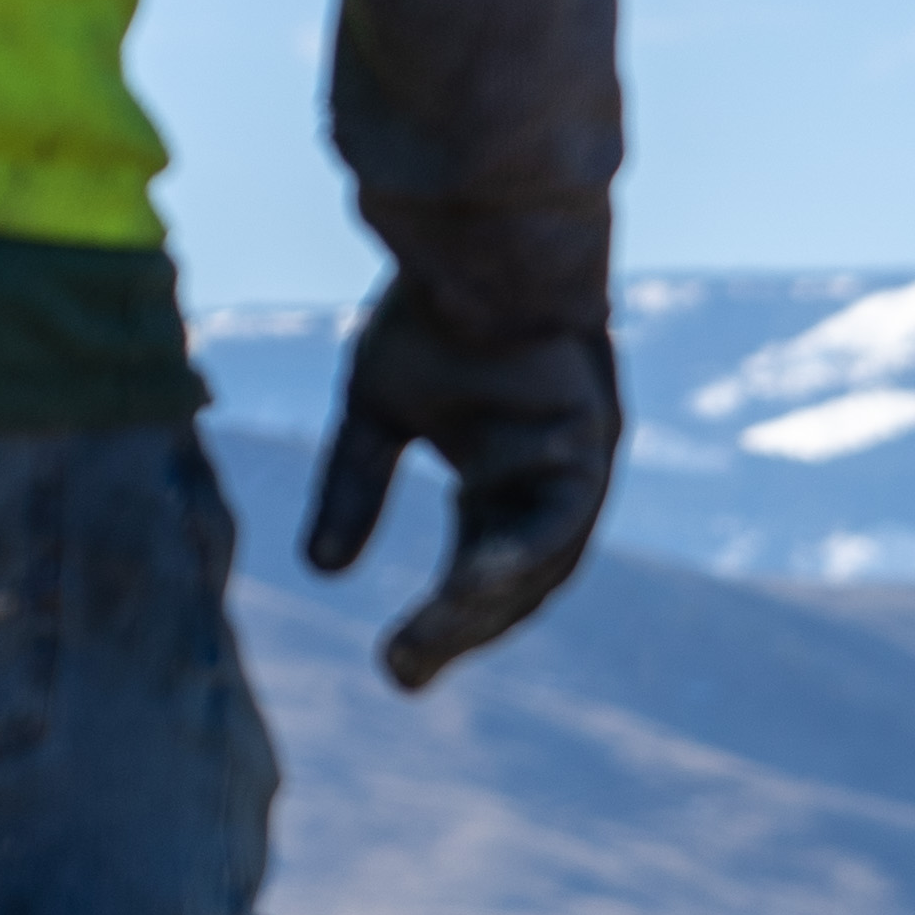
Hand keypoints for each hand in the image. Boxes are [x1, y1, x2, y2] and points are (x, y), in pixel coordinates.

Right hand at [305, 276, 619, 690]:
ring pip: (537, 564)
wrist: (479, 239)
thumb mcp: (379, 409)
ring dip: (481, 608)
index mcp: (503, 485)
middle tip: (402, 675)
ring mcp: (578, 470)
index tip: (397, 672)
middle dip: (457, 632)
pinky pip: (559, 518)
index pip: (475, 572)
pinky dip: (522, 556)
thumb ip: (356, 487)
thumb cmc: (435, 315)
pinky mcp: (592, 444)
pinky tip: (478, 585)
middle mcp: (548, 487)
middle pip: (510, 584)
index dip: (442, 623)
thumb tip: (322, 573)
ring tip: (424, 647)